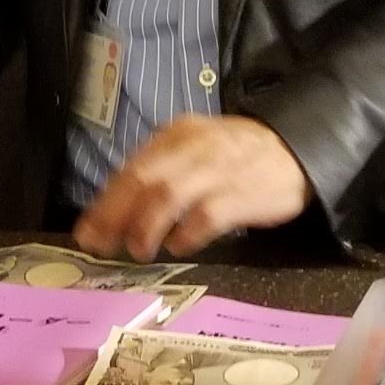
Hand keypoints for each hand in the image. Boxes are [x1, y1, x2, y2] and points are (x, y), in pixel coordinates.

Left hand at [74, 115, 313, 260]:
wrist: (298, 148)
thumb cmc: (239, 156)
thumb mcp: (197, 149)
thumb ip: (162, 172)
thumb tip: (119, 214)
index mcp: (178, 135)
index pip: (132, 168)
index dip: (105, 203)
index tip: (86, 232)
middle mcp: (194, 147)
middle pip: (143, 179)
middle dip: (115, 215)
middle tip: (99, 245)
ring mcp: (220, 169)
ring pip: (169, 194)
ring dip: (146, 226)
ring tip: (138, 250)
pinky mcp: (244, 192)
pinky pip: (208, 215)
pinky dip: (188, 233)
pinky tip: (179, 246)